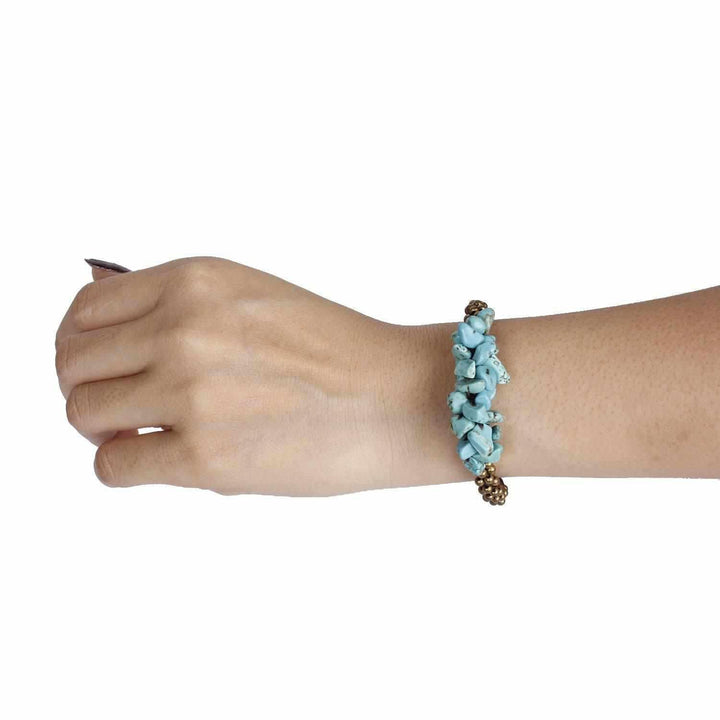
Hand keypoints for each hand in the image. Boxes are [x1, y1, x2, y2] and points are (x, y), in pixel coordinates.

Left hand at [55, 257, 454, 494]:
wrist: (401, 395)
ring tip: (143, 432)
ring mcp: (190, 391)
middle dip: (88, 388)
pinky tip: (163, 460)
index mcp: (194, 280)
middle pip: (72, 364)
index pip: (86, 311)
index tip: (101, 368)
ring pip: (82, 413)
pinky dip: (126, 466)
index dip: (83, 345)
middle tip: (120, 406)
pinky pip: (113, 465)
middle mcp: (183, 327)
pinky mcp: (204, 455)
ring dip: (105, 428)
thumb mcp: (251, 297)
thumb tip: (104, 327)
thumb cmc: (338, 352)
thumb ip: (177, 309)